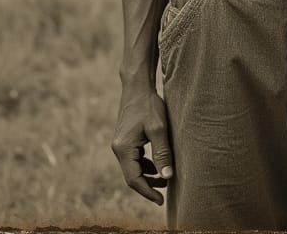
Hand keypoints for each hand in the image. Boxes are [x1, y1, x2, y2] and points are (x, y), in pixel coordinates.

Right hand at [111, 82, 174, 205]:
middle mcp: (118, 148)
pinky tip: (157, 166)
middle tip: (164, 195)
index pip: (134, 179)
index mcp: (124, 148)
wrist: (137, 85)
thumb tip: (167, 177)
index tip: (161, 201)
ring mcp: (120, 143)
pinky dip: (145, 166)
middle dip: (148, 187)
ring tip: (165, 180)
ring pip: (133, 168)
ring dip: (147, 177)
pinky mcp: (125, 139)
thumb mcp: (159, 129)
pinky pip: (134, 159)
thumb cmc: (148, 104)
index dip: (147, 192)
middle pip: (132, 176)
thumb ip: (162, 153)